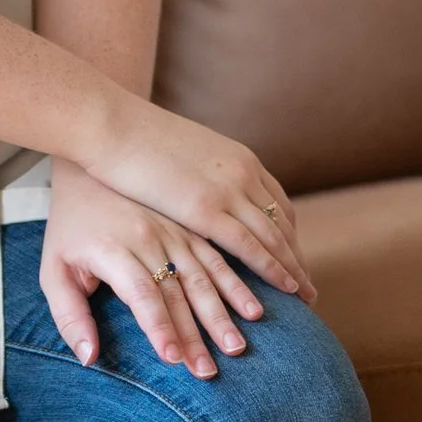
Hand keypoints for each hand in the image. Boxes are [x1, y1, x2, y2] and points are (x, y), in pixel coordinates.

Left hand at [41, 164, 276, 376]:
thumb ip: (69, 316)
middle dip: (195, 335)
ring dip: (222, 314)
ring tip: (236, 347)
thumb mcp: (53, 270)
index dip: (158, 327)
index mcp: (113, 249)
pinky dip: (237, 285)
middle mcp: (149, 238)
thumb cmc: (68, 227)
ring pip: (204, 276)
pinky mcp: (189, 228)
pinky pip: (219, 258)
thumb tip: (89, 358)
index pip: (142, 294)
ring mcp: (174, 231)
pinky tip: (254, 309)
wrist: (91, 164)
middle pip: (177, 292)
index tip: (173, 359)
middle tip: (208, 371)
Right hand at [77, 101, 317, 314]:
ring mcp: (229, 189)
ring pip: (274, 237)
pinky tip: (283, 288)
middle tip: (309, 289)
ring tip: (305, 299)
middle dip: (297, 258)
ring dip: (292, 269)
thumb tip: (197, 189)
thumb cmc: (134, 139)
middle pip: (283, 223)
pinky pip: (251, 245)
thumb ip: (201, 174)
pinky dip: (272, 268)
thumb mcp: (184, 152)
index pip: (277, 204)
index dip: (288, 237)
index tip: (295, 261)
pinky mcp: (208, 208)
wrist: (111, 123)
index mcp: (239, 158)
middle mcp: (243, 172)